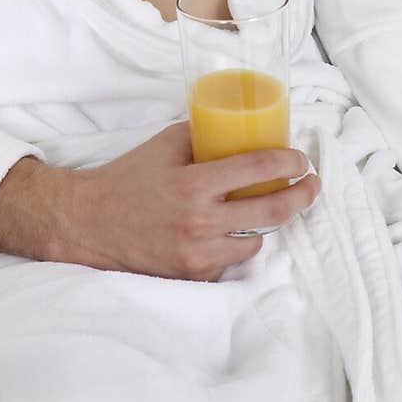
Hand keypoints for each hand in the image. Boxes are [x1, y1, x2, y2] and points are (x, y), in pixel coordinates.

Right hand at [0, 122, 319, 281]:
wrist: (90, 223)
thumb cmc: (127, 178)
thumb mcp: (164, 144)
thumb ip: (202, 134)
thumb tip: (238, 126)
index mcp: (193, 183)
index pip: (258, 168)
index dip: (288, 162)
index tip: (300, 158)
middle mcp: (199, 222)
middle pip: (272, 211)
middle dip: (301, 196)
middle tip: (311, 185)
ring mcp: (197, 254)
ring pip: (256, 241)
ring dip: (265, 223)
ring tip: (264, 207)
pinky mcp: (192, 275)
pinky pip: (230, 261)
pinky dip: (234, 244)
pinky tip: (227, 231)